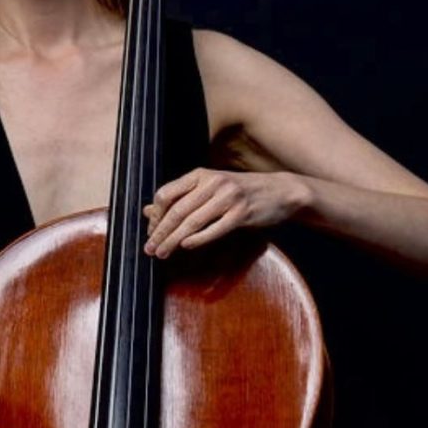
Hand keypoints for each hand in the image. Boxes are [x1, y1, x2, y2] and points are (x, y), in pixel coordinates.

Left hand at [143, 168, 308, 257]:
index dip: (155, 215)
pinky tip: (186, 246)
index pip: (166, 193)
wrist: (280, 191)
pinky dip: (198, 239)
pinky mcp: (242, 213)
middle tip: (149, 248)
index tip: (150, 231)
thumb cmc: (240, 191)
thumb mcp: (208, 190)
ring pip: (192, 221)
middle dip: (160, 232)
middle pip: (177, 210)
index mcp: (200, 175)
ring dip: (174, 240)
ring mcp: (228, 197)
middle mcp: (212, 183)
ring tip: (162, 253)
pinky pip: (215, 229)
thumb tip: (147, 211)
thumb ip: (180, 199)